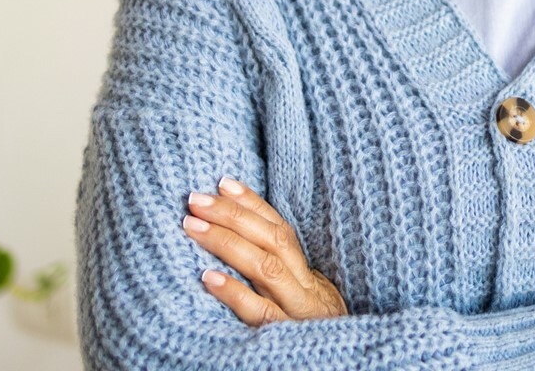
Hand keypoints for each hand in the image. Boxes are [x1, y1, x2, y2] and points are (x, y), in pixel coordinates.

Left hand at [182, 176, 347, 325]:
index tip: (223, 182)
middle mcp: (307, 289)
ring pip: (266, 268)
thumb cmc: (311, 339)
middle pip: (272, 240)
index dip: (253, 203)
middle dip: (232, 215)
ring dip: (227, 242)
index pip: (281, 229)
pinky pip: (260, 313)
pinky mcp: (285, 339)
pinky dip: (234, 293)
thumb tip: (240, 244)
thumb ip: (280, 278)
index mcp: (309, 277)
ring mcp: (297, 313)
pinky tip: (207, 278)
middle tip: (195, 199)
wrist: (342, 367)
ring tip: (192, 226)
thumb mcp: (304, 304)